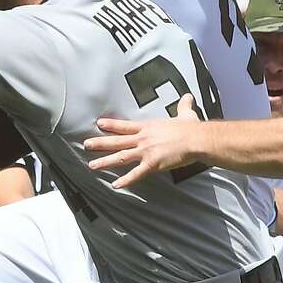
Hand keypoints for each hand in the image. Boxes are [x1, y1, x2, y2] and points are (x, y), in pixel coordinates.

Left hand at [83, 94, 202, 187]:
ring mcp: (146, 152)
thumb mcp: (185, 113)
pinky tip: (115, 185)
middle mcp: (143, 139)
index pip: (125, 125)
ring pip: (121, 157)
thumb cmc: (191, 127)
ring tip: (92, 165)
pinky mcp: (152, 164)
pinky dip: (125, 180)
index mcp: (148, 127)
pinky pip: (136, 174)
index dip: (111, 125)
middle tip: (86, 145)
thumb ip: (183, 105)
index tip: (99, 124)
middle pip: (117, 141)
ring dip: (105, 161)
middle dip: (100, 143)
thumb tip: (188, 96)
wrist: (196, 139)